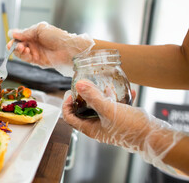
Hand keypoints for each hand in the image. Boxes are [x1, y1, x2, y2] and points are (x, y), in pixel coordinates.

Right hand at [7, 22, 93, 75]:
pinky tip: (27, 51)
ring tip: (23, 48)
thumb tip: (13, 33)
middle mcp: (33, 43)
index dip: (14, 39)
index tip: (12, 40)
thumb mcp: (40, 29)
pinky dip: (24, 56)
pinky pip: (26, 59)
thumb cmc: (56, 36)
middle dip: (14, 46)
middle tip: (15, 46)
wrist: (67, 48)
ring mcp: (35, 52)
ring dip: (19, 51)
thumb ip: (26, 32)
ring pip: (21, 53)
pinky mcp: (37, 61)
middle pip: (18, 46)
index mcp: (33, 34)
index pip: (19, 37)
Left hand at [62, 79, 183, 171]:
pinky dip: (118, 99)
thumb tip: (79, 85)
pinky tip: (128, 91)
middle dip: (84, 97)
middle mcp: (98, 127)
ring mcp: (109, 124)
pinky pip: (115, 107)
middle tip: (86, 86)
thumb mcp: (109, 110)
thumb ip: (93, 97)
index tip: (71, 93)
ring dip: (101, 96)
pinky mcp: (120, 120)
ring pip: (99, 108)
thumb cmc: (130, 127)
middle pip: (83, 111)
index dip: (66, 105)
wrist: (154, 137)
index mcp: (90, 128)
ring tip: (105, 85)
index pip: (69, 118)